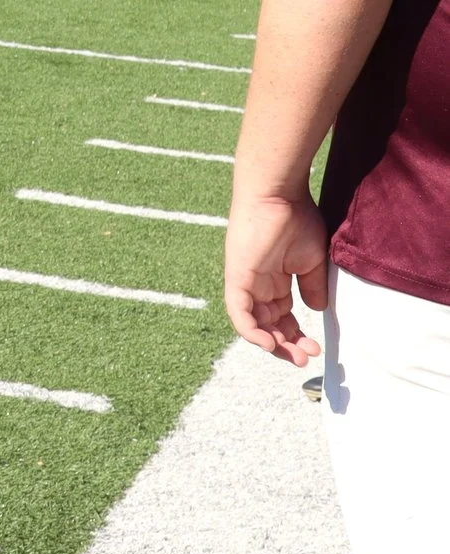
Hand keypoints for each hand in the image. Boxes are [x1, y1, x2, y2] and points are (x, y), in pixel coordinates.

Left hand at [223, 190, 329, 364]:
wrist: (279, 195)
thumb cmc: (296, 219)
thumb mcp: (312, 261)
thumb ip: (313, 287)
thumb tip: (316, 311)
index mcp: (274, 279)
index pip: (281, 316)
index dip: (297, 335)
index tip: (316, 348)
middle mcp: (257, 284)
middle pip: (268, 324)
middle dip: (287, 345)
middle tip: (306, 358)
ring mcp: (245, 281)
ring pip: (253, 323)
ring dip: (273, 344)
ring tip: (294, 356)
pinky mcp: (236, 277)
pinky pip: (239, 312)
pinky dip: (251, 331)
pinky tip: (270, 345)